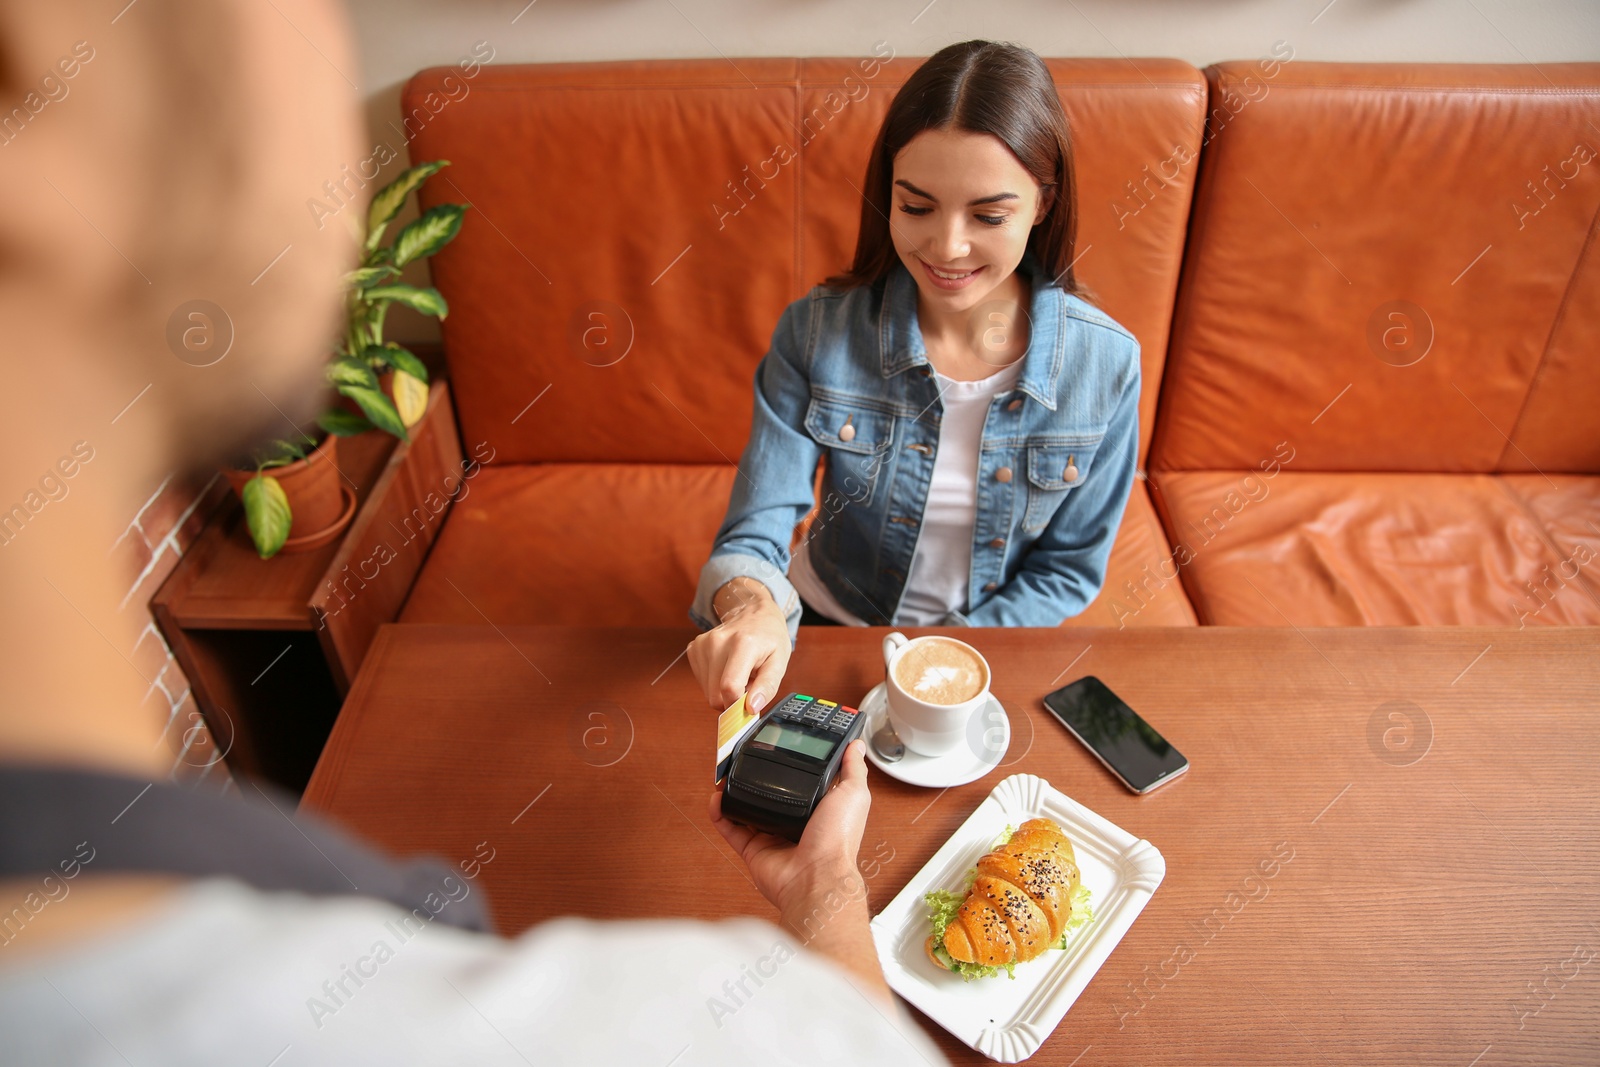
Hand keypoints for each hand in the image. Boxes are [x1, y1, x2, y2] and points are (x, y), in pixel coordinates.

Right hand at [687, 577, 790, 713]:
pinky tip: (726, 667)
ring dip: (723, 690)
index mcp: (743, 643)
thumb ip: (768, 687)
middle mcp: (718, 642)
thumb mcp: (779, 662)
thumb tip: (752, 708)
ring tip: (738, 673)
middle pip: (715, 694)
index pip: (729, 687)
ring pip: (707, 691)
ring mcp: (702, 644)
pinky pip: (701, 681)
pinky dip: (714, 681)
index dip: (737, 705)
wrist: (753, 612)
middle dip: (732, 698)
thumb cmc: (769, 637)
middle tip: (747, 684)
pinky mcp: (694, 648)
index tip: (748, 706)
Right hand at [708, 738, 869, 918]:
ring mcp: (772, 836)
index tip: (777, 748)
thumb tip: (856, 746)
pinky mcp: (753, 849)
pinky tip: (716, 797)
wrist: (816, 876)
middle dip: (756, 779)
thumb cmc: (838, 838)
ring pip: (747, 810)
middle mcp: (794, 822)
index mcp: (817, 809)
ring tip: (725, 774)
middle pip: (770, 795)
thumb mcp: (853, 794)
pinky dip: (720, 813)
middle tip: (744, 759)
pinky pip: (732, 828)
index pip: (801, 783)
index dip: (790, 767)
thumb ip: (853, 769)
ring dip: (734, 792)